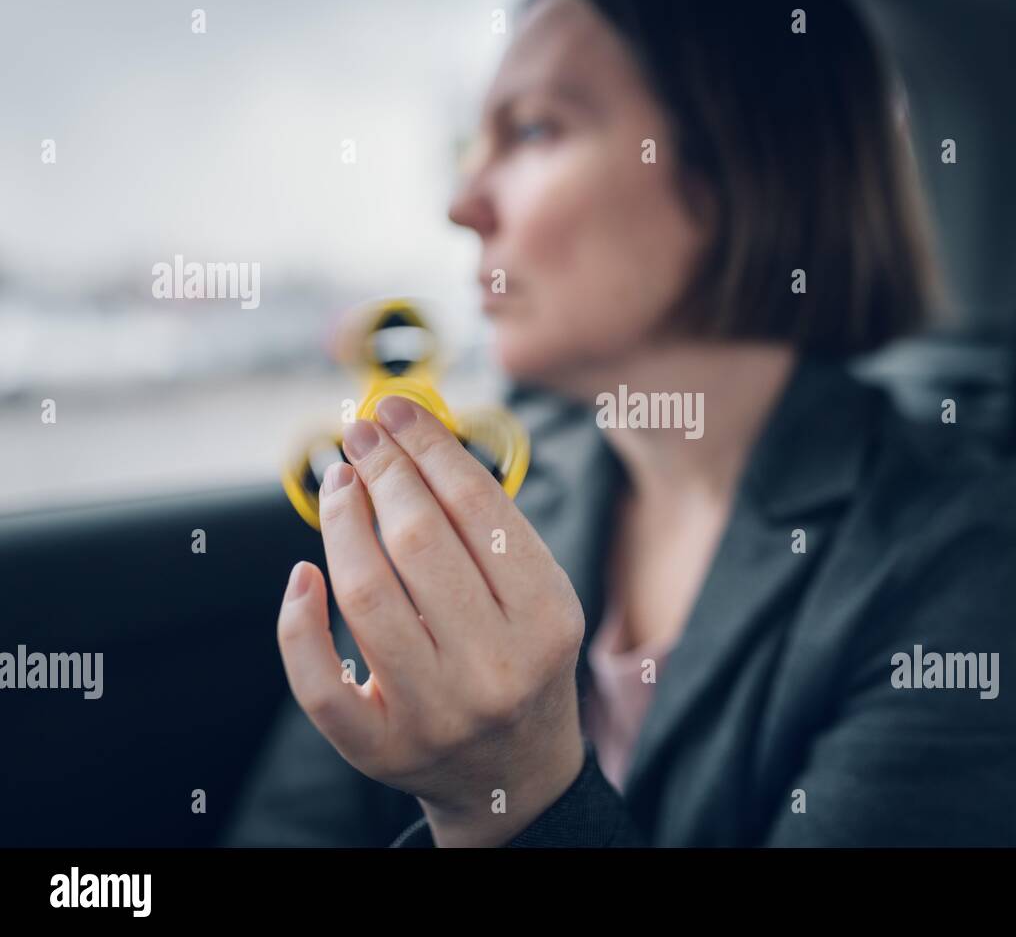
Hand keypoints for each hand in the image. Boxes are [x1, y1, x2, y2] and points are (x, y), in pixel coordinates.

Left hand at [276, 395, 586, 846]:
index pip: (478, 508)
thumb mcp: (537, 597)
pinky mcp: (380, 748)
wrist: (516, 774)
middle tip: (359, 436)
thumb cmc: (522, 662)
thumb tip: (410, 441)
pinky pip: (319, 681)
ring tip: (339, 485)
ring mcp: (435, 713)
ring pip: (365, 595)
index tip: (394, 409)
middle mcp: (496, 668)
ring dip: (340, 523)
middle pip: (418, 542)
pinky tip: (301, 575)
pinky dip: (297, 621)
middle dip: (381, 472)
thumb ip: (488, 529)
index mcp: (548, 619)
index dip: (428, 447)